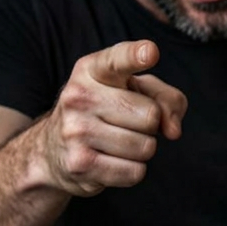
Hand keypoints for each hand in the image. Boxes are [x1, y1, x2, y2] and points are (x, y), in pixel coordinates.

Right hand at [37, 40, 186, 195]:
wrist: (54, 150)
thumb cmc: (109, 112)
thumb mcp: (138, 93)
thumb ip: (167, 100)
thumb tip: (172, 130)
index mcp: (92, 70)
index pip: (118, 60)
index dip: (136, 56)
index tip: (150, 52)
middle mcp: (78, 96)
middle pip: (151, 116)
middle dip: (149, 125)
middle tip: (125, 123)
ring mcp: (75, 130)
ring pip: (145, 147)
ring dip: (141, 149)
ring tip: (116, 142)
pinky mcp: (80, 164)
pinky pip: (134, 172)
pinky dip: (131, 171)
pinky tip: (110, 161)